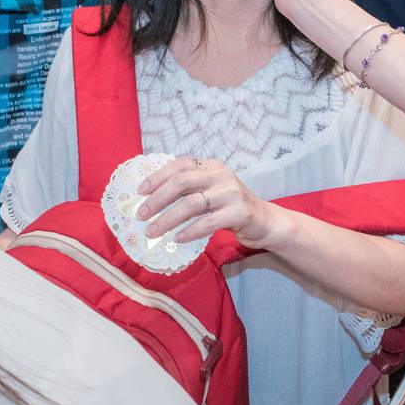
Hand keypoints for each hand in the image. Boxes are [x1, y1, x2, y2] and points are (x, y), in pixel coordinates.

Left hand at [136, 156, 282, 248]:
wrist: (265, 222)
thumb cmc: (230, 208)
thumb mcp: (210, 192)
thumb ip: (188, 191)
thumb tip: (150, 202)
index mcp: (211, 166)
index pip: (179, 165)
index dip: (157, 176)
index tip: (139, 191)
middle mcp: (221, 175)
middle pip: (182, 182)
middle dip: (157, 199)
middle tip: (141, 215)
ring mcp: (232, 193)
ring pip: (192, 203)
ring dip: (168, 219)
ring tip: (152, 232)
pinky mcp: (239, 212)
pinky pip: (208, 222)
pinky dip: (190, 231)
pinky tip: (177, 239)